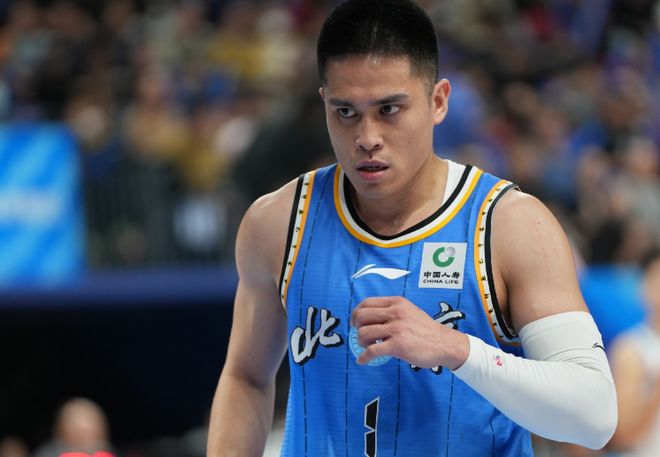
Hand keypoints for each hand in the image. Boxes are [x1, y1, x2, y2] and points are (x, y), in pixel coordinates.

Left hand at [350, 296, 468, 369]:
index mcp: (396, 303)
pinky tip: (362, 361)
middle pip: (361, 316)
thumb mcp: (408, 311)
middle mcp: (395, 312)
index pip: (366, 303)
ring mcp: (396, 329)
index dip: (356, 313)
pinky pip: (372, 351)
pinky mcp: (397, 345)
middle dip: (356, 327)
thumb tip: (369, 317)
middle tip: (360, 336)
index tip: (355, 322)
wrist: (444, 343)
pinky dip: (363, 358)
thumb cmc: (425, 329)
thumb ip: (391, 310)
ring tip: (367, 347)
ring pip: (363, 333)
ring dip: (360, 343)